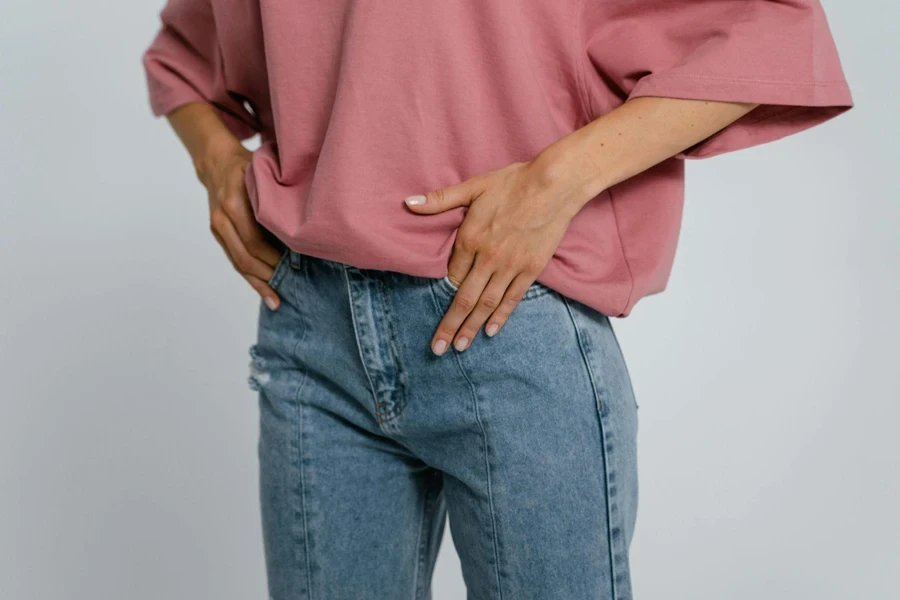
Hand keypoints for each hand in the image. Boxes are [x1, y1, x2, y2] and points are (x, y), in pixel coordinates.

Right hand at [198, 145, 283, 309]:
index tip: (296, 268)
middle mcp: (222, 219)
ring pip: (239, 263)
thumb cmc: (247, 166)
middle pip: (246, 257)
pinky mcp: (218, 235)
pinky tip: (265, 293)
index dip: (274, 258)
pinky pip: (234, 261)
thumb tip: (301, 226)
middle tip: (292, 287)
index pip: (255, 241)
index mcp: (234, 203)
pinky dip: (250, 279)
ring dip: (259, 283)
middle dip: (269, 275)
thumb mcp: (262, 174)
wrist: (215, 161)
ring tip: (277, 300)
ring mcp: (218, 228)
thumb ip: (275, 196)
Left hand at [405, 159, 585, 355]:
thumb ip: (440, 200)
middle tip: (438, 349)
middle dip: (450, 325)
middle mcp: (488, 258)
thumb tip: (408, 203)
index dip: (444, 291)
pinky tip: (490, 331)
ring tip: (460, 347)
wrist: (554, 184)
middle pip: (464, 298)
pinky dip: (500, 316)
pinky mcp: (531, 269)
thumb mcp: (473, 187)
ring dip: (471, 327)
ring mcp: (510, 266)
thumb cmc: (512, 182)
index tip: (436, 310)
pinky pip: (512, 298)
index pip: (452, 274)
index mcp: (470, 238)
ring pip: (486, 303)